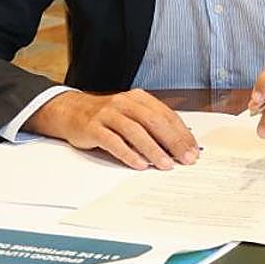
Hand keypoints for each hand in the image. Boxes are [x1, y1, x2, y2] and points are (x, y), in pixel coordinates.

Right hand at [24, 89, 198, 170]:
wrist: (71, 111)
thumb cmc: (107, 116)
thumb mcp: (131, 114)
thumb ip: (152, 125)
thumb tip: (178, 146)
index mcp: (139, 98)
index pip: (167, 115)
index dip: (182, 133)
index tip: (193, 150)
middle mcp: (125, 103)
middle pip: (154, 122)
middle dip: (173, 141)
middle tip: (185, 158)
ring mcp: (108, 114)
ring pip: (135, 131)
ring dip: (153, 149)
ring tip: (165, 164)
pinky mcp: (93, 127)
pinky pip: (114, 142)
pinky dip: (128, 154)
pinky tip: (139, 164)